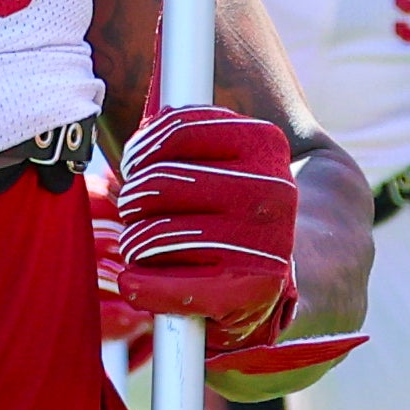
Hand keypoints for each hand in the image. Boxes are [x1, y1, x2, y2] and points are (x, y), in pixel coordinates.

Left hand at [109, 107, 300, 330]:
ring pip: (156, 233)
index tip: (134, 164)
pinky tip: (133, 283)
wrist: (277, 261)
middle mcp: (270, 189)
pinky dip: (142, 286)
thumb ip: (185, 132)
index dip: (141, 148)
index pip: (177, 129)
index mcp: (264, 142)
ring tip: (141, 245)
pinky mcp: (252, 290)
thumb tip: (146, 119)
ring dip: (135, 242)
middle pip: (158, 183)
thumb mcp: (222, 154)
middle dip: (133, 198)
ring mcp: (263, 241)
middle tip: (134, 210)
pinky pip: (173, 287)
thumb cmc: (230, 202)